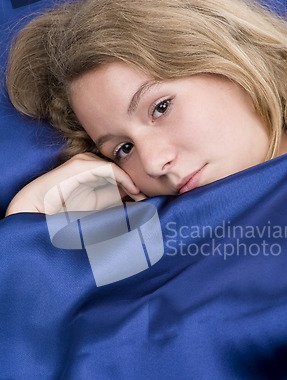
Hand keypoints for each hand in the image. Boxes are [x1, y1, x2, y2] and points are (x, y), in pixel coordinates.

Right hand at [5, 153, 146, 215]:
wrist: (38, 214)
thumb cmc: (66, 215)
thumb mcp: (99, 212)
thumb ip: (117, 207)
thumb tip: (141, 209)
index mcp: (97, 177)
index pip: (123, 180)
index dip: (138, 190)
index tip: (152, 203)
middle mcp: (93, 167)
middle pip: (123, 173)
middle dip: (139, 186)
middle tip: (155, 199)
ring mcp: (86, 164)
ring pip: (119, 170)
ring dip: (134, 182)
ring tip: (146, 197)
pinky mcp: (82, 165)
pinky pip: (109, 169)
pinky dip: (124, 179)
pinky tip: (135, 192)